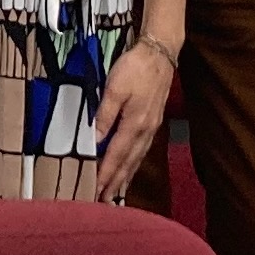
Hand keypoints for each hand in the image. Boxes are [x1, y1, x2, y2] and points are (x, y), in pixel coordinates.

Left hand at [91, 40, 174, 201]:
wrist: (160, 53)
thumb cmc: (135, 68)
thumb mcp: (114, 88)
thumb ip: (104, 114)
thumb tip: (94, 140)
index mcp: (135, 124)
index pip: (116, 156)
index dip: (105, 175)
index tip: (95, 191)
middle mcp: (145, 131)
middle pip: (128, 163)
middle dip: (115, 183)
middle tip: (102, 201)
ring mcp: (152, 127)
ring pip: (136, 159)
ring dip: (125, 177)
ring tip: (114, 193)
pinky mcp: (153, 122)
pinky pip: (141, 150)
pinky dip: (133, 164)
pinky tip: (129, 168)